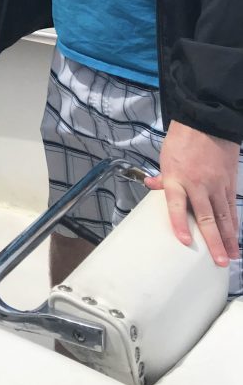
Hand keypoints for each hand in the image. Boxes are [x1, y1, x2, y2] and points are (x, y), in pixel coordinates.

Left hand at [145, 120, 240, 266]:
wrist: (206, 123)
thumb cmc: (182, 140)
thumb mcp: (166, 157)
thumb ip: (162, 176)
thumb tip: (151, 185)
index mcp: (177, 178)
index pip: (176, 204)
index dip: (179, 223)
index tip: (185, 241)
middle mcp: (198, 184)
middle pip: (206, 217)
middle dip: (214, 241)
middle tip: (219, 261)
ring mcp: (216, 185)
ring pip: (224, 216)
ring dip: (228, 238)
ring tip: (231, 256)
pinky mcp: (229, 182)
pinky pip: (231, 207)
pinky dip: (234, 223)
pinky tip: (235, 236)